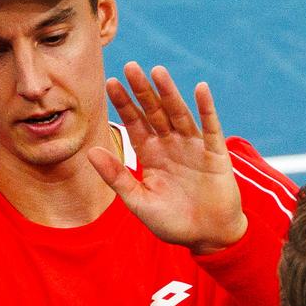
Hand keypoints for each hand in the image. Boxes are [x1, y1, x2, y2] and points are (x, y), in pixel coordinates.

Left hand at [89, 62, 247, 253]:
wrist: (207, 237)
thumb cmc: (171, 222)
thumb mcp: (138, 201)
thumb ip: (116, 177)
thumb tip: (90, 151)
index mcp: (150, 154)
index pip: (134, 123)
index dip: (124, 104)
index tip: (110, 83)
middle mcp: (170, 145)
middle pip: (155, 112)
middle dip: (143, 91)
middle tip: (131, 67)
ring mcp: (193, 147)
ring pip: (179, 115)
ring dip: (170, 93)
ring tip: (158, 72)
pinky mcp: (215, 154)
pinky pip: (211, 128)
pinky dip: (206, 109)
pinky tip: (201, 89)